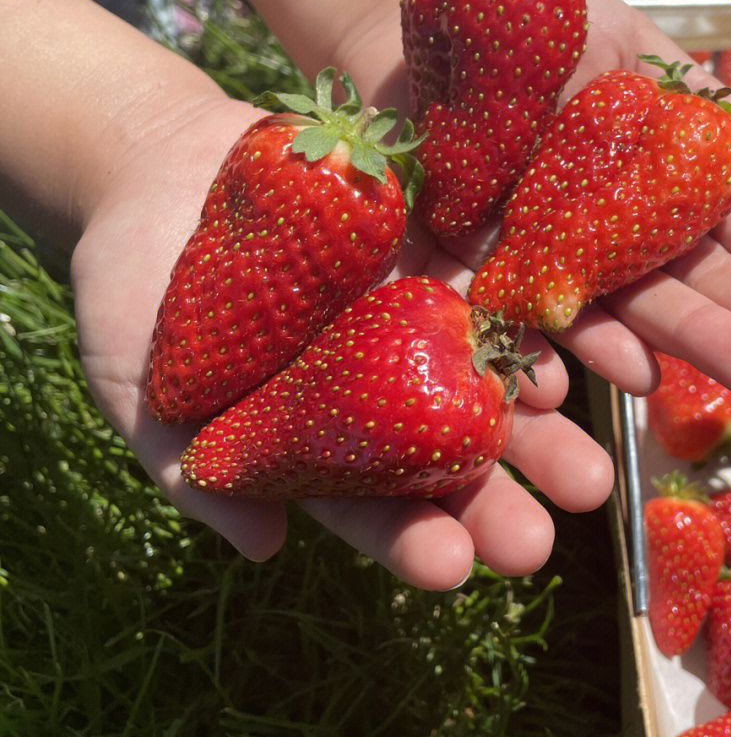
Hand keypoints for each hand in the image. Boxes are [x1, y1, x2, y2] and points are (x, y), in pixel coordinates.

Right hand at [70, 91, 610, 590]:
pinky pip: (489, 280)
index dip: (406, 538)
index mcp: (314, 432)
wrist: (156, 164)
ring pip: (486, 376)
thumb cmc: (133, 289)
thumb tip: (264, 549)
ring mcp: (410, 311)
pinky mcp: (431, 240)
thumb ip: (191, 469)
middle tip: (543, 545)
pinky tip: (571, 357)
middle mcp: (376, 382)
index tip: (448, 572)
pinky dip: (529, 320)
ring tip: (590, 468)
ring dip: (541, 425)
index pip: (366, 501)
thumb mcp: (139, 386)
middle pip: (445, 452)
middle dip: (497, 499)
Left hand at [433, 0, 730, 402]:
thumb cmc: (523, 27)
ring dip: (692, 345)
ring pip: (622, 312)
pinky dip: (573, 345)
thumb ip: (688, 92)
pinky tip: (633, 373)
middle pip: (686, 283)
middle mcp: (602, 233)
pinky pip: (521, 315)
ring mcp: (540, 258)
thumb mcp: (618, 40)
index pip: (727, 232)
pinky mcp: (472, 271)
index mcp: (646, 180)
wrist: (407, 28)